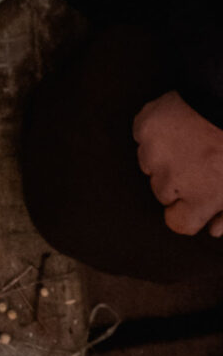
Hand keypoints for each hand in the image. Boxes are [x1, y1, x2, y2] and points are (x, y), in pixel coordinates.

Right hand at [133, 91, 222, 235]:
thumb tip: (213, 229)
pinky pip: (142, 137)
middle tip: (198, 162)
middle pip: (162, 193)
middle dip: (176, 182)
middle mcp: (171, 181)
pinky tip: (174, 126)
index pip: (177, 223)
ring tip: (187, 141)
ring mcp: (154, 153)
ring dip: (163, 157)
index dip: (188, 210)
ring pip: (149, 165)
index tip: (196, 198)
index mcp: (200, 199)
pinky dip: (153, 134)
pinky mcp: (144, 127)